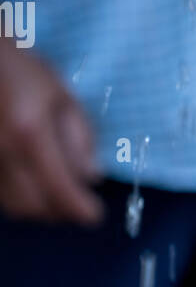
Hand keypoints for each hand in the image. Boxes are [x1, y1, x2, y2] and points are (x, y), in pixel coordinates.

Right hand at [0, 41, 103, 223]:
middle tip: (78, 204)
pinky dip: (20, 198)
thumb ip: (80, 136)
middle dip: (60, 213)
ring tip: (57, 194)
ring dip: (40, 208)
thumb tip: (92, 177)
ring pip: (13, 206)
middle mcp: (3, 154)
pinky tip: (33, 183)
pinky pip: (0, 195)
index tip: (94, 215)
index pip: (59, 189)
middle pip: (34, 207)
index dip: (79, 209)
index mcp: (29, 133)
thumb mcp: (61, 95)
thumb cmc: (21, 70)